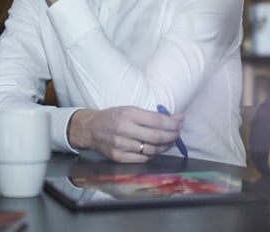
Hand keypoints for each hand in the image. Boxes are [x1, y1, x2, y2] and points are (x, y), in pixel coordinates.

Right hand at [67, 106, 183, 162]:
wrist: (90, 129)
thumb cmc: (113, 117)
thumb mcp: (130, 109)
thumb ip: (151, 115)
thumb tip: (176, 118)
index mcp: (128, 114)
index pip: (157, 121)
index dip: (172, 123)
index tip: (180, 122)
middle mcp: (124, 130)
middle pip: (156, 137)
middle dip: (172, 136)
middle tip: (178, 133)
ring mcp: (121, 146)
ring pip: (151, 150)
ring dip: (165, 146)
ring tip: (170, 141)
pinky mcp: (118, 158)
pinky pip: (143, 159)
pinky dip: (153, 155)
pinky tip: (157, 149)